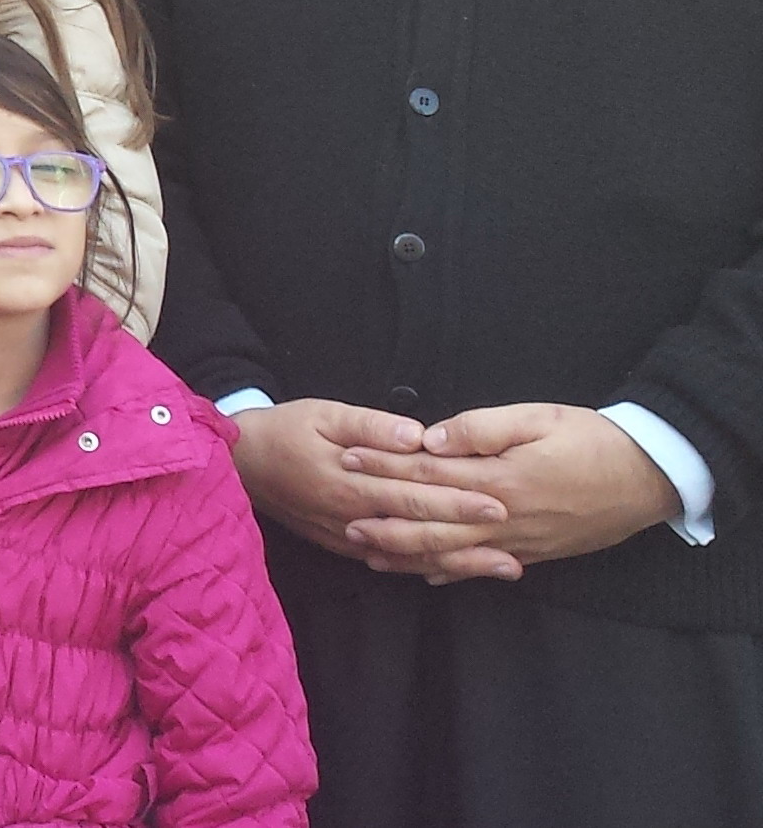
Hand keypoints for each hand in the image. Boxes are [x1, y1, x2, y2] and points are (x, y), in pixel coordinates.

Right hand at [227, 400, 513, 577]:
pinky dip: (424, 568)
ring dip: (458, 563)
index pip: (413, 495)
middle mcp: (352, 517)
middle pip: (420, 532)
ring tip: (502, 568)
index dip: (457, 500)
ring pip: (410, 555)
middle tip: (516, 546)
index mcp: (349, 481)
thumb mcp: (322, 413)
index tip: (498, 503)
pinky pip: (390, 562)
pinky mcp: (342, 545)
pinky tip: (454, 571)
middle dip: (471, 539)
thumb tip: (416, 436)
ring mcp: (347, 536)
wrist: (239, 463)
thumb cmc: (285, 430)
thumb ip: (370, 425)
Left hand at [341, 402, 681, 580]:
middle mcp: (505, 520)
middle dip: (384, 522)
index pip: (429, 476)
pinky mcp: (535, 554)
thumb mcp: (538, 419)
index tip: (348, 459)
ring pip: (453, 555)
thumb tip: (432, 438)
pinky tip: (426, 574)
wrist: (651, 478)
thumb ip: (482, 428)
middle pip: (432, 526)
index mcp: (500, 481)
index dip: (385, 468)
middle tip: (341, 516)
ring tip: (368, 551)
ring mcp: (520, 543)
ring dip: (408, 554)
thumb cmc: (593, 440)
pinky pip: (484, 568)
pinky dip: (451, 572)